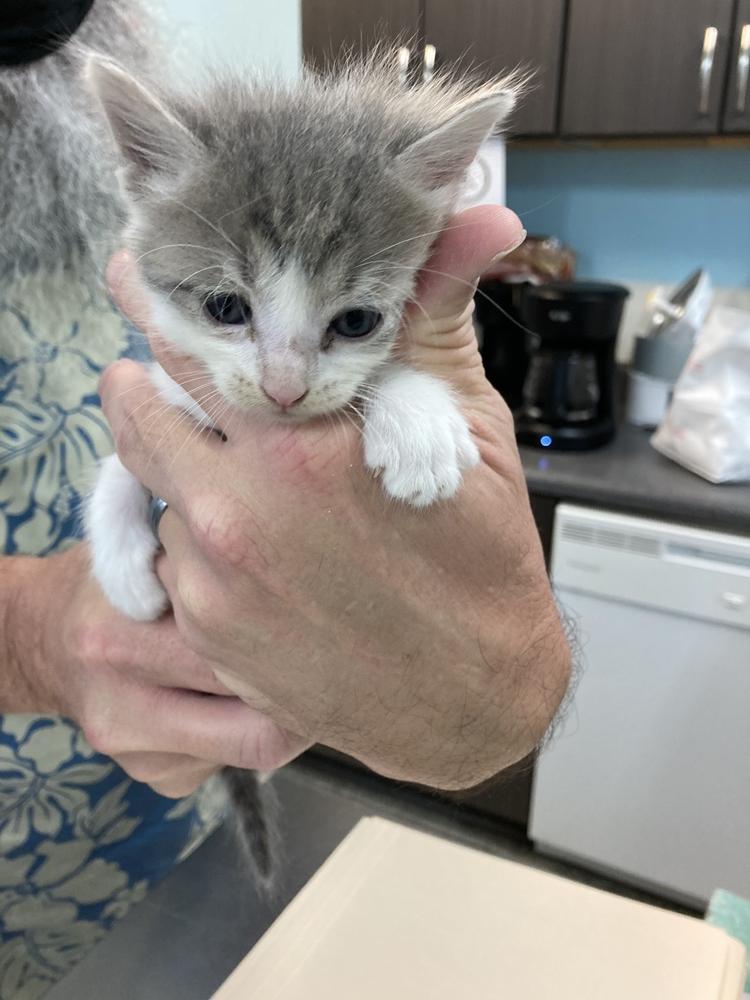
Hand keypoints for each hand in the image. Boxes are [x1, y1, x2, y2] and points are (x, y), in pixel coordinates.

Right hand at [7, 544, 306, 795]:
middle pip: (253, 726)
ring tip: (278, 672)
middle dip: (299, 699)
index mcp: (123, 635)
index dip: (298, 653)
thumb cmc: (115, 582)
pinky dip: (240, 731)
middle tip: (333, 667)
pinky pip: (227, 762)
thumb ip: (208, 570)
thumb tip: (308, 580)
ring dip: (274, 715)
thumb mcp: (150, 554)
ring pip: (247, 752)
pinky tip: (226, 696)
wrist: (40, 637)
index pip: (237, 661)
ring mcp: (134, 751)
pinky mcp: (148, 777)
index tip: (332, 635)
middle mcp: (122, 701)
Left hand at [100, 205, 569, 789]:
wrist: (470, 699)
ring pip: (152, 485)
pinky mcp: (209, 635)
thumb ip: (435, 320)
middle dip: (147, 372)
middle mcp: (242, 509)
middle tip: (158, 354)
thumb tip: (480, 212)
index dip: (163, 305)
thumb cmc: (479, 562)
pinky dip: (191, 536)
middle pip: (142, 407)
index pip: (197, 346)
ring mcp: (216, 580)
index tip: (137, 276)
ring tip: (228, 464)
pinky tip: (248, 542)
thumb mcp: (465, 431)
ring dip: (175, 461)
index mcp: (307, 444)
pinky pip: (168, 560)